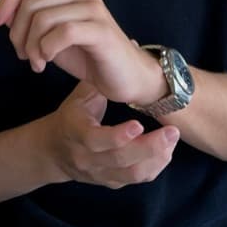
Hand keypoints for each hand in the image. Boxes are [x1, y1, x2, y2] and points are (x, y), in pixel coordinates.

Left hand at [0, 0, 164, 104]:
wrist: (126, 76)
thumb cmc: (88, 54)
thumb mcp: (51, 34)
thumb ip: (31, 19)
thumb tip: (2, 14)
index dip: (7, 0)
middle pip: (31, 3)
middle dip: (17, 33)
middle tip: (23, 55)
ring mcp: (94, 8)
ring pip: (42, 18)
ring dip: (30, 46)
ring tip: (36, 62)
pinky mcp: (101, 29)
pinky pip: (61, 33)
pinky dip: (46, 49)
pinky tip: (46, 62)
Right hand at [43, 82, 179, 187]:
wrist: (53, 151)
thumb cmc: (72, 115)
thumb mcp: (79, 96)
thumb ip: (99, 77)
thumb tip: (129, 45)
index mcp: (75, 132)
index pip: (96, 139)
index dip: (118, 135)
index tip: (138, 124)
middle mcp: (86, 157)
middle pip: (120, 159)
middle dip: (149, 147)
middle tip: (172, 131)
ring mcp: (98, 173)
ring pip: (131, 173)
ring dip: (156, 157)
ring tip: (172, 138)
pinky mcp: (110, 182)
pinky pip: (135, 179)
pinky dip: (154, 167)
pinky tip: (166, 151)